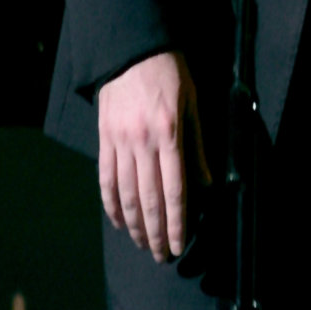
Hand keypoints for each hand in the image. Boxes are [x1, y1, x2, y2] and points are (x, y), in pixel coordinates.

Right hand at [97, 50, 209, 261]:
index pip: (175, 189)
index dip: (177, 221)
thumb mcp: (194, 105)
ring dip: (134, 225)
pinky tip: (119, 223)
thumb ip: (198, 146)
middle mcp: (143, 143)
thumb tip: (206, 185)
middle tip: (163, 256)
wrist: (132, 53)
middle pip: (148, 199)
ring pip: (125, 194)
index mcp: (170, 134)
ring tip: (144, 246)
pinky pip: (106, 179)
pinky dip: (111, 205)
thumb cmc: (171, 76)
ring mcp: (119, 143)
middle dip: (156, 232)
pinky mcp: (103, 140)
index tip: (179, 244)